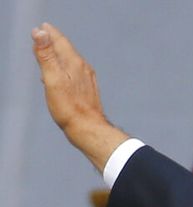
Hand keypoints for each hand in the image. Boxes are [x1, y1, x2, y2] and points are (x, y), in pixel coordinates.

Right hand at [32, 22, 127, 171]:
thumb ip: (46, 55)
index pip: (61, 41)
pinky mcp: (88, 90)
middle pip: (66, 50)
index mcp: (74, 63)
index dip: (50, 33)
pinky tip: (61, 76)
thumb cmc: (69, 107)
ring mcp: (87, 79)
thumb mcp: (52, 79)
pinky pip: (75, 73)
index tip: (43, 27)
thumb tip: (40, 32)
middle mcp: (84, 69)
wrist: (88, 129)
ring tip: (49, 53)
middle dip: (54, 42)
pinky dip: (65, 69)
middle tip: (44, 35)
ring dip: (59, 56)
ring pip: (71, 62)